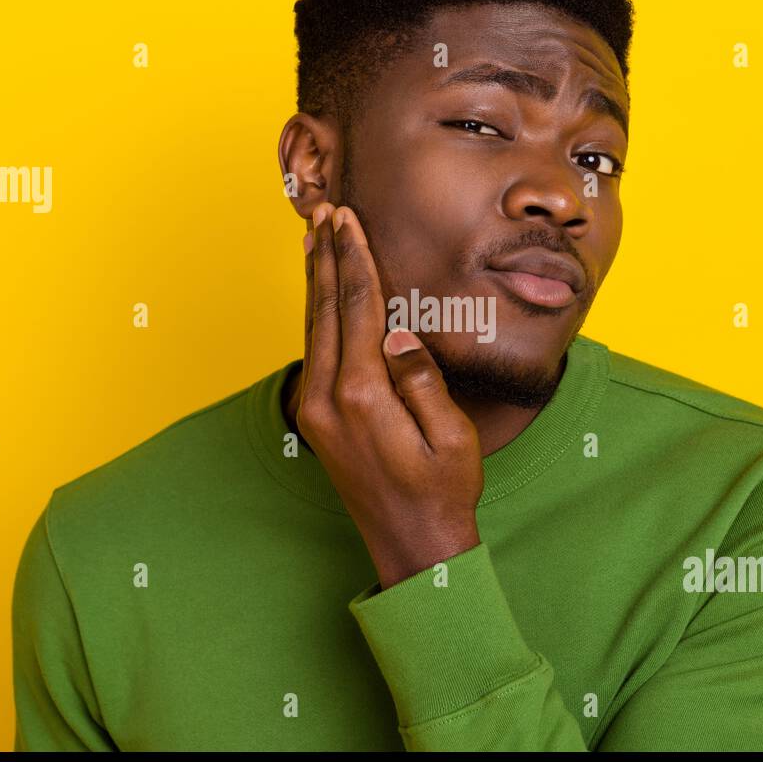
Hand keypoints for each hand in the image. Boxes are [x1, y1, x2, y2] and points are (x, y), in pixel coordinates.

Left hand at [296, 201, 482, 588]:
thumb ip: (421, 379)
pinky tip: (320, 297)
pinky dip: (316, 315)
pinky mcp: (317, 421)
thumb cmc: (443, 492)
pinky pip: (313, 351)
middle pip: (325, 310)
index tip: (347, 220)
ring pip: (312, 328)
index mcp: (362, 396)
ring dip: (316, 281)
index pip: (358, 309)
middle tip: (325, 212)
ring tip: (315, 240)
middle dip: (326, 257)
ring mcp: (316, 411)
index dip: (353, 259)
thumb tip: (396, 332)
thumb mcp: (451, 435)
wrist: (413, 548)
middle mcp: (327, 399)